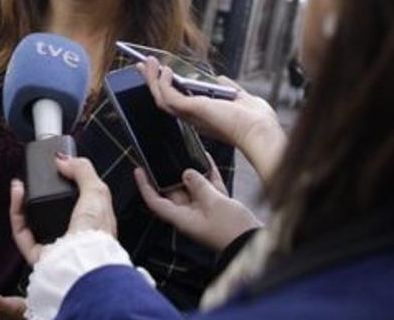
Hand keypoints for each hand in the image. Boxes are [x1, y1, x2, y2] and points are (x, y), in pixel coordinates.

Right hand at [10, 156, 116, 264]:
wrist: (83, 259)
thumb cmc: (97, 232)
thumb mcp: (97, 190)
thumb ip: (82, 170)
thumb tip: (63, 160)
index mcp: (92, 221)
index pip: (76, 199)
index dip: (64, 183)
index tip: (55, 168)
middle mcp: (72, 234)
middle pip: (50, 210)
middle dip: (38, 192)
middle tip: (31, 176)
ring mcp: (53, 244)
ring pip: (32, 221)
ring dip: (23, 200)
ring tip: (18, 183)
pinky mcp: (36, 255)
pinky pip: (21, 231)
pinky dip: (16, 211)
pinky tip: (17, 193)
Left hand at [134, 164, 259, 252]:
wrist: (255, 242)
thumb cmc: (233, 230)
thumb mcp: (214, 204)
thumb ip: (199, 185)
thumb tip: (187, 172)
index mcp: (183, 218)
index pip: (156, 201)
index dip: (145, 186)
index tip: (138, 170)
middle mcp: (190, 214)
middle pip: (173, 191)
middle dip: (168, 173)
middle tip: (162, 154)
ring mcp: (205, 211)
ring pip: (192, 187)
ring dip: (189, 171)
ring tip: (183, 151)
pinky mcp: (219, 207)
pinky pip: (209, 187)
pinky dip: (207, 173)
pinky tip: (205, 157)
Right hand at [139, 58, 286, 182]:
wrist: (259, 129)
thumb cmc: (255, 120)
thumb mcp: (240, 97)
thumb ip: (228, 88)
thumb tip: (219, 80)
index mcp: (204, 116)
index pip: (178, 102)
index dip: (167, 88)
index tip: (161, 72)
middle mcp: (192, 118)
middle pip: (163, 99)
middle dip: (151, 81)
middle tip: (143, 65)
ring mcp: (189, 115)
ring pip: (160, 98)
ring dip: (151, 79)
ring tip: (147, 61)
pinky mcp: (190, 110)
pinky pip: (168, 96)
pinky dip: (163, 82)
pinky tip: (164, 70)